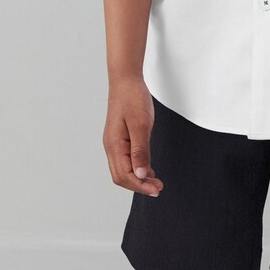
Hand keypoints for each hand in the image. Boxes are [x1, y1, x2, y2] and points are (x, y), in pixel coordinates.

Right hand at [104, 76, 163, 196]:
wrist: (126, 80)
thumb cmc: (133, 98)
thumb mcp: (140, 125)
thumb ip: (140, 151)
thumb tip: (141, 175)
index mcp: (114, 144)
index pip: (124, 175)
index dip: (140, 185)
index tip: (156, 189)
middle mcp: (111, 146)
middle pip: (121, 176)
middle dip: (139, 185)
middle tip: (158, 188)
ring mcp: (114, 143)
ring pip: (123, 170)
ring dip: (138, 178)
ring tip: (156, 182)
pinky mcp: (119, 139)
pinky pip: (126, 160)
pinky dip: (137, 168)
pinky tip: (148, 170)